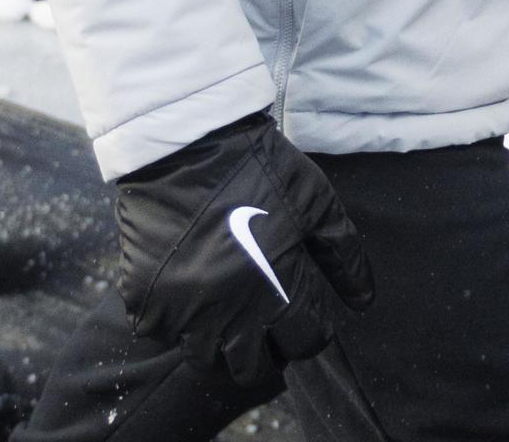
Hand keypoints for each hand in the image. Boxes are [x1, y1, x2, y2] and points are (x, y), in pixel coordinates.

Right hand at [116, 113, 373, 385]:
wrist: (188, 140)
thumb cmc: (260, 167)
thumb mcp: (316, 201)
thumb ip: (344, 255)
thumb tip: (364, 303)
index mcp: (277, 289)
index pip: (304, 342)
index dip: (311, 330)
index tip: (305, 313)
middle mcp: (229, 312)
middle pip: (252, 368)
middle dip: (267, 351)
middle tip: (267, 323)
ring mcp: (183, 310)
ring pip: (206, 358)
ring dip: (221, 343)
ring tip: (229, 311)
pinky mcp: (145, 300)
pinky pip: (163, 332)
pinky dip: (178, 320)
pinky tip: (191, 291)